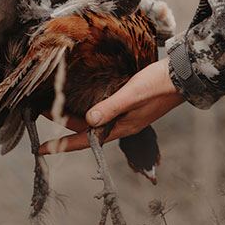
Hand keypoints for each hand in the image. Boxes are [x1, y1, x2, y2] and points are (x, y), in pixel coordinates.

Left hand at [38, 58, 184, 153]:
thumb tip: (88, 120)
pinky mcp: (131, 104)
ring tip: (55, 107)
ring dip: (75, 115)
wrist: (184, 76)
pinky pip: (104, 110)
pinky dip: (90, 107)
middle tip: (41, 113)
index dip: (62, 144)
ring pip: (94, 119)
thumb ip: (110, 107)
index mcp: (121, 127)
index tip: (41, 149)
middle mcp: (122, 124)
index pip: (86, 140)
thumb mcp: (132, 95)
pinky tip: (82, 98)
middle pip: (87, 129)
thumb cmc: (159, 85)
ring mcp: (127, 115)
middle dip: (64, 124)